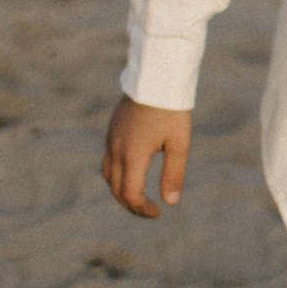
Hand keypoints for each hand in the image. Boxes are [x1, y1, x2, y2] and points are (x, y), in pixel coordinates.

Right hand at [102, 97, 192, 215]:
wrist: (156, 75)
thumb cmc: (171, 109)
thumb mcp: (179, 143)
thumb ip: (174, 174)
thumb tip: (170, 202)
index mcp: (133, 155)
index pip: (130, 194)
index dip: (142, 209)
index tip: (157, 212)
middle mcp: (117, 149)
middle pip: (116, 189)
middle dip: (131, 204)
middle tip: (149, 210)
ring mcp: (111, 138)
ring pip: (108, 175)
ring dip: (120, 190)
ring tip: (138, 195)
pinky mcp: (112, 129)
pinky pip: (107, 159)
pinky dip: (117, 173)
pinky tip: (132, 170)